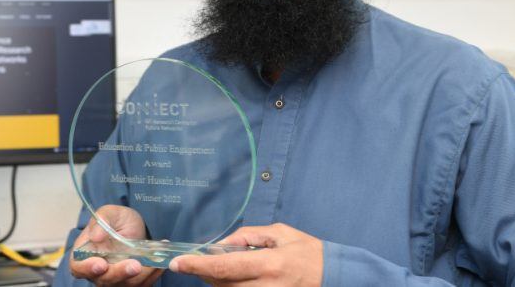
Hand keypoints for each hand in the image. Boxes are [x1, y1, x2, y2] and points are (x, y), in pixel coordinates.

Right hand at [69, 205, 163, 286]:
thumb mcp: (110, 212)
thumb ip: (102, 220)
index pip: (78, 267)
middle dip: (120, 273)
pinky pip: (140, 285)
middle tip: (134, 265)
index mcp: (85, 253)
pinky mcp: (130, 282)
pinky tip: (159, 265)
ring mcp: (114, 279)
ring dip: (140, 276)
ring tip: (154, 262)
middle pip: (104, 280)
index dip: (87, 268)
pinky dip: (151, 276)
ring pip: (124, 285)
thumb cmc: (117, 220)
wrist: (134, 227)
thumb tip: (96, 236)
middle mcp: (97, 270)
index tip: (101, 264)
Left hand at [168, 223, 322, 286]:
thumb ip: (249, 236)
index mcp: (268, 264)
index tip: (177, 263)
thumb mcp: (280, 233)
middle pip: (221, 285)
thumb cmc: (309, 253)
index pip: (224, 266)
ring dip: (218, 282)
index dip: (196, 265)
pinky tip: (235, 278)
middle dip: (204, 273)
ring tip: (222, 269)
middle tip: (196, 262)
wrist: (337, 279)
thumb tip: (224, 244)